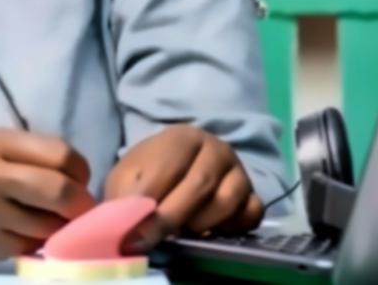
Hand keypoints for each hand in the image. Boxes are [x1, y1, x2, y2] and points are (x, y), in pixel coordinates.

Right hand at [0, 129, 95, 265]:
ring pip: (49, 225)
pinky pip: (30, 246)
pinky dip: (34, 243)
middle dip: (79, 205)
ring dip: (57, 228)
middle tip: (77, 211)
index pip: (62, 154)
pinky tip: (20, 235)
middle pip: (60, 191)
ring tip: (45, 222)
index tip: (77, 181)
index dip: (80, 172)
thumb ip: (34, 158)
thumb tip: (84, 183)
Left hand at [104, 125, 263, 243]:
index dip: (148, 201)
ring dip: (200, 224)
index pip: (169, 167)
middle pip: (200, 185)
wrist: (174, 175)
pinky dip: (232, 227)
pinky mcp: (252, 196)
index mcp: (183, 137)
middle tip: (149, 240)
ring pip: (227, 202)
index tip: (131, 229)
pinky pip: (251, 214)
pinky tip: (211, 232)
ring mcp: (238, 172)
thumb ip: (125, 197)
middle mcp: (217, 149)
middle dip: (170, 218)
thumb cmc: (148, 176)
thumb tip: (126, 222)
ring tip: (181, 230)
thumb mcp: (127, 179)